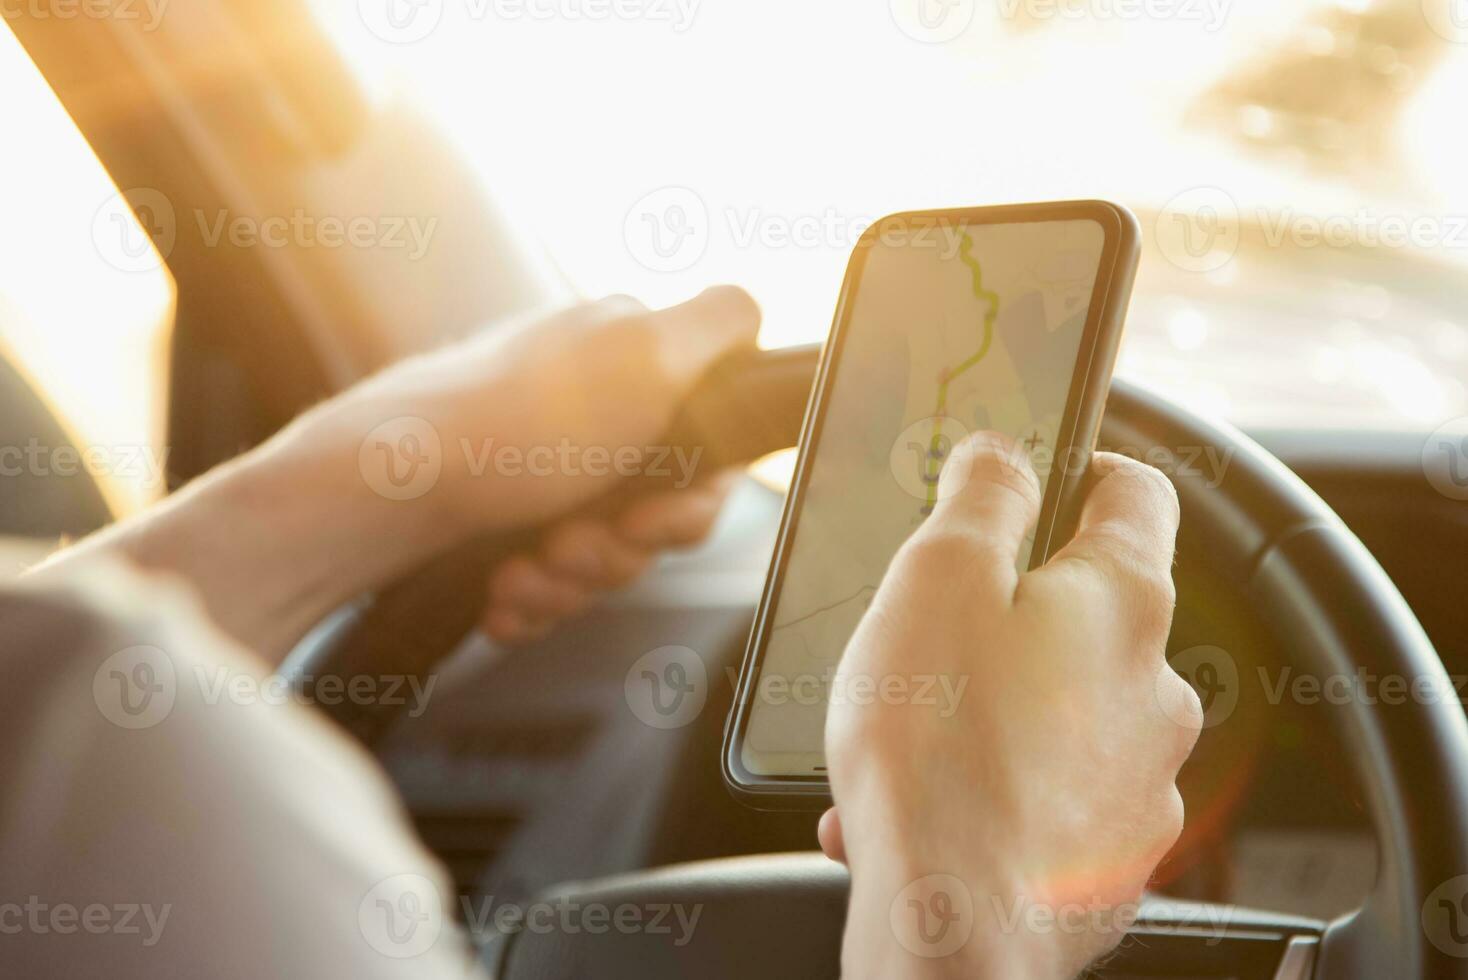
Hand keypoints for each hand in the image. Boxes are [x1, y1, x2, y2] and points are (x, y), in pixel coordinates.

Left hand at [326, 287, 759, 644]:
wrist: (374, 496)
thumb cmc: (507, 428)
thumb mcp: (642, 353)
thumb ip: (718, 325)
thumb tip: (753, 312)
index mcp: (626, 365)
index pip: (711, 455)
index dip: (693, 499)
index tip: (652, 511)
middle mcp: (588, 415)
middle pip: (660, 517)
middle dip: (623, 549)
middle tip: (575, 541)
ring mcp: (543, 474)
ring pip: (605, 561)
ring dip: (572, 580)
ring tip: (525, 567)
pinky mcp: (501, 527)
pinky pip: (551, 586)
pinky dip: (531, 599)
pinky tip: (502, 590)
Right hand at [824, 434, 1200, 978]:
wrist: (953, 921)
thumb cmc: (939, 750)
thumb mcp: (938, 576)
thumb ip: (982, 497)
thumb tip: (1004, 454)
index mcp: (1122, 601)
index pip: (1137, 492)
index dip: (1085, 467)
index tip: (1041, 475)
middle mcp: (1154, 688)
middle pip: (1089, 613)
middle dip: (1011, 616)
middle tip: (933, 636)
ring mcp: (1139, 780)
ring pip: (1061, 714)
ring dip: (991, 712)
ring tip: (910, 740)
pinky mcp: (1108, 854)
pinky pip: (1049, 796)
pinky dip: (993, 788)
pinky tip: (927, 802)